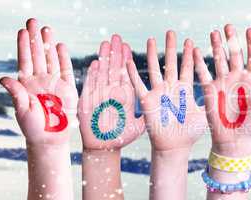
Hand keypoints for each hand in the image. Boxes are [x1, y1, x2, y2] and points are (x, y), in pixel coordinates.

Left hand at [0, 18, 76, 145]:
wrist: (50, 139)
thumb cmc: (33, 127)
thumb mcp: (22, 110)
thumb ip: (16, 93)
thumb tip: (4, 78)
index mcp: (26, 84)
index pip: (24, 60)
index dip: (23, 46)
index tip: (22, 31)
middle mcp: (39, 80)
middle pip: (37, 55)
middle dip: (35, 38)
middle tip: (33, 21)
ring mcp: (53, 83)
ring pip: (50, 59)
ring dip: (48, 44)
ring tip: (47, 28)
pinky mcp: (67, 89)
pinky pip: (65, 70)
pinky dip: (63, 58)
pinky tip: (60, 46)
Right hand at [78, 35, 144, 150]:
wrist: (103, 148)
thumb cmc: (121, 138)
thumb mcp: (138, 127)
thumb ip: (147, 115)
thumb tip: (161, 107)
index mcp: (124, 96)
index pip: (125, 74)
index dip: (125, 60)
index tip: (127, 46)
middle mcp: (112, 93)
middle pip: (113, 69)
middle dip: (115, 53)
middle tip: (116, 37)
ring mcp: (100, 96)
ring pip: (102, 74)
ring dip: (104, 59)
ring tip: (105, 44)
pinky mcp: (88, 103)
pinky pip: (91, 87)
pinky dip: (93, 76)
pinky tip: (95, 63)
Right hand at [126, 31, 205, 150]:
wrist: (174, 146)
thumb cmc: (190, 132)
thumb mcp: (204, 114)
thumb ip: (212, 101)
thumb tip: (228, 92)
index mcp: (185, 89)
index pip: (186, 67)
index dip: (188, 54)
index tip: (190, 40)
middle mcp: (171, 88)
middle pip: (170, 63)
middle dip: (171, 47)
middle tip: (171, 32)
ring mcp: (158, 93)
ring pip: (155, 69)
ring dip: (152, 55)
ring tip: (151, 39)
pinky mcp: (147, 102)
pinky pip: (139, 86)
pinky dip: (133, 75)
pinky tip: (128, 63)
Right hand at [193, 25, 250, 156]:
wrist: (234, 140)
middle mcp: (237, 78)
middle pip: (234, 54)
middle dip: (232, 40)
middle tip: (229, 26)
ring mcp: (223, 82)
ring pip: (219, 60)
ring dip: (216, 47)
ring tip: (214, 33)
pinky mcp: (210, 90)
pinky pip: (203, 74)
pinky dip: (199, 63)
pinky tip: (195, 51)